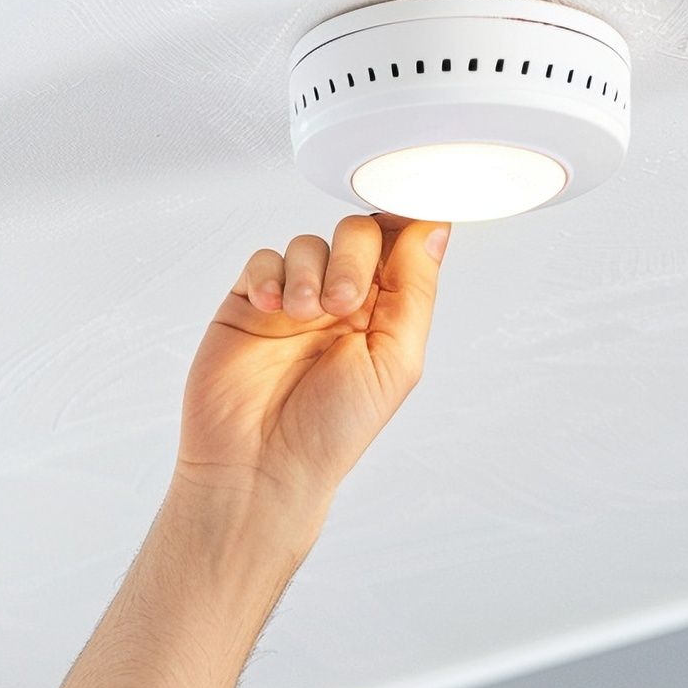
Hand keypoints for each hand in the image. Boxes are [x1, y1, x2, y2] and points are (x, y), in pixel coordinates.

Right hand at [172, 212, 451, 511]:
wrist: (260, 464)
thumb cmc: (330, 432)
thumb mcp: (395, 361)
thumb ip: (415, 290)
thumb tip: (437, 227)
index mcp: (384, 320)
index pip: (402, 250)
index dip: (402, 228)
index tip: (400, 223)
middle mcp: (342, 307)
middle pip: (357, 235)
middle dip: (352, 258)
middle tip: (341, 304)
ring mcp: (295, 303)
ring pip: (308, 244)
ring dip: (308, 272)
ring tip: (302, 315)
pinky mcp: (251, 304)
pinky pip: (264, 259)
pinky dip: (269, 274)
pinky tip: (271, 308)